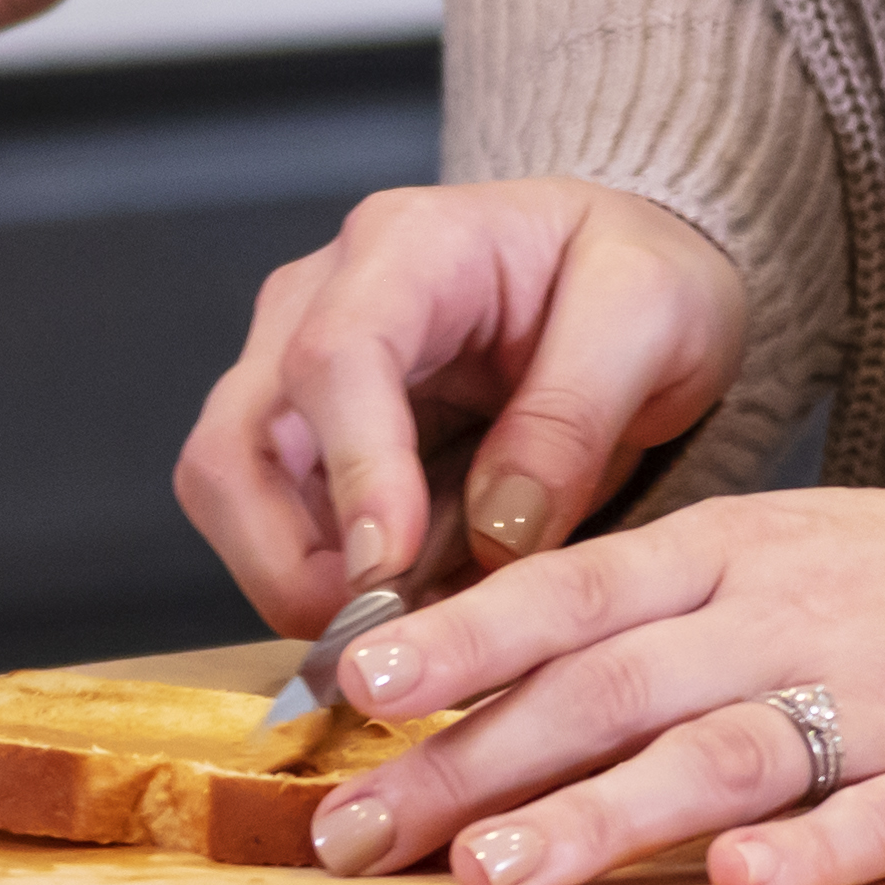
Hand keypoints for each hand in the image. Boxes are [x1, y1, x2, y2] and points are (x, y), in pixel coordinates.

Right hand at [173, 177, 743, 631]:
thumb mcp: (650, 315)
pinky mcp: (312, 447)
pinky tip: (413, 620)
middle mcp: (320, 303)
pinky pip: (280, 533)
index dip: (354, 473)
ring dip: (300, 586)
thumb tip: (498, 529)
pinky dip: (327, 592)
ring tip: (408, 637)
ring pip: (234, 500)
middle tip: (385, 637)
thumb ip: (574, 413)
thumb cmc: (638, 274)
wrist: (629, 284)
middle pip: (237, 443)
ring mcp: (300, 378)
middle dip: (286, 559)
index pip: (335, 358)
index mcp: (408, 247)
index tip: (393, 569)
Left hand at [286, 470, 884, 884]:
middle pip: (615, 687)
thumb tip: (468, 683)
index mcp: (737, 553)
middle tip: (360, 836)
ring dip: (603, 814)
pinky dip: (812, 851)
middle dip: (475, 762)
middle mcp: (796, 616)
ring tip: (494, 875)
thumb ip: (640, 616)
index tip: (353, 691)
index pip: (573, 592)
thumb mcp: (773, 558)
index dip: (461, 639)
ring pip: (727, 752)